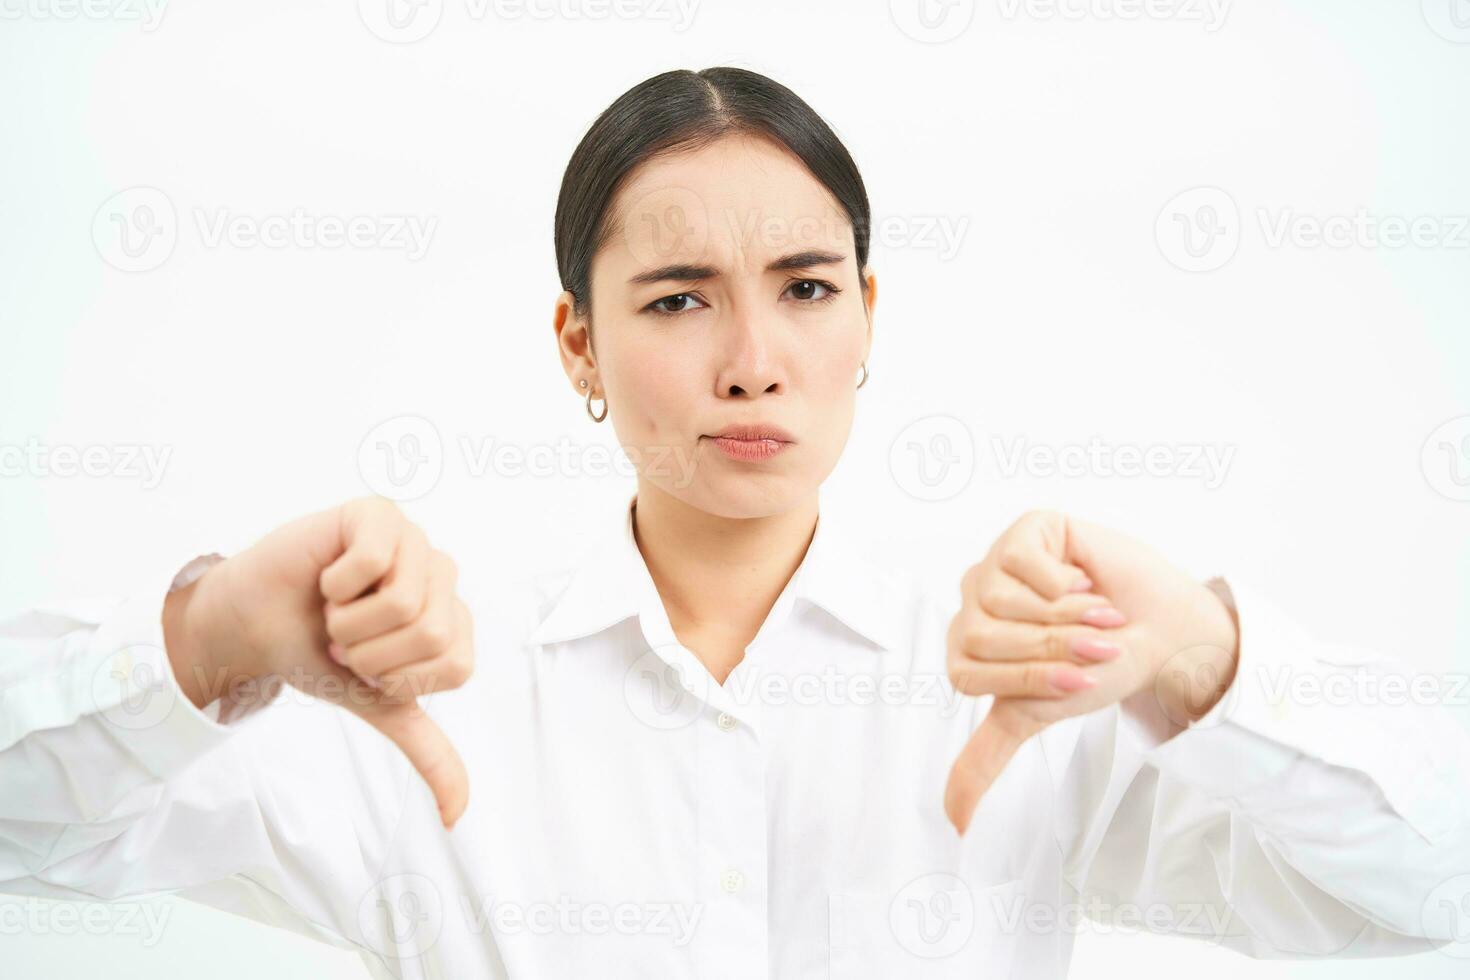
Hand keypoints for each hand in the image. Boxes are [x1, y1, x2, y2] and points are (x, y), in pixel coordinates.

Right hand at [164, 496, 473, 827]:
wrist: (252, 627)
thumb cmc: (318, 656)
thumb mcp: (379, 707)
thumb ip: (428, 752)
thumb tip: (458, 817)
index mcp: (455, 622)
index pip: (454, 667)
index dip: (397, 678)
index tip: (367, 666)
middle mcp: (443, 576)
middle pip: (432, 632)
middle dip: (371, 651)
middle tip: (346, 638)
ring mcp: (414, 540)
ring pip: (405, 600)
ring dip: (350, 622)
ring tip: (334, 610)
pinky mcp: (378, 514)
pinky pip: (374, 560)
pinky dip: (337, 584)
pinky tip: (327, 578)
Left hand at [943, 509, 1237, 833]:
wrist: (1160, 633)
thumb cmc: (1097, 668)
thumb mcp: (1034, 718)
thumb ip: (985, 760)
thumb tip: (953, 823)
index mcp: (965, 650)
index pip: (968, 673)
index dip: (1028, 680)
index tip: (1075, 683)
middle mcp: (972, 605)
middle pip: (987, 636)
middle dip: (1053, 650)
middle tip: (1095, 648)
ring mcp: (994, 566)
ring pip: (1007, 602)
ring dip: (1068, 618)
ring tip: (1099, 617)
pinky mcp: (1024, 533)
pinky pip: (1024, 562)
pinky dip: (1067, 583)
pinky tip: (1086, 583)